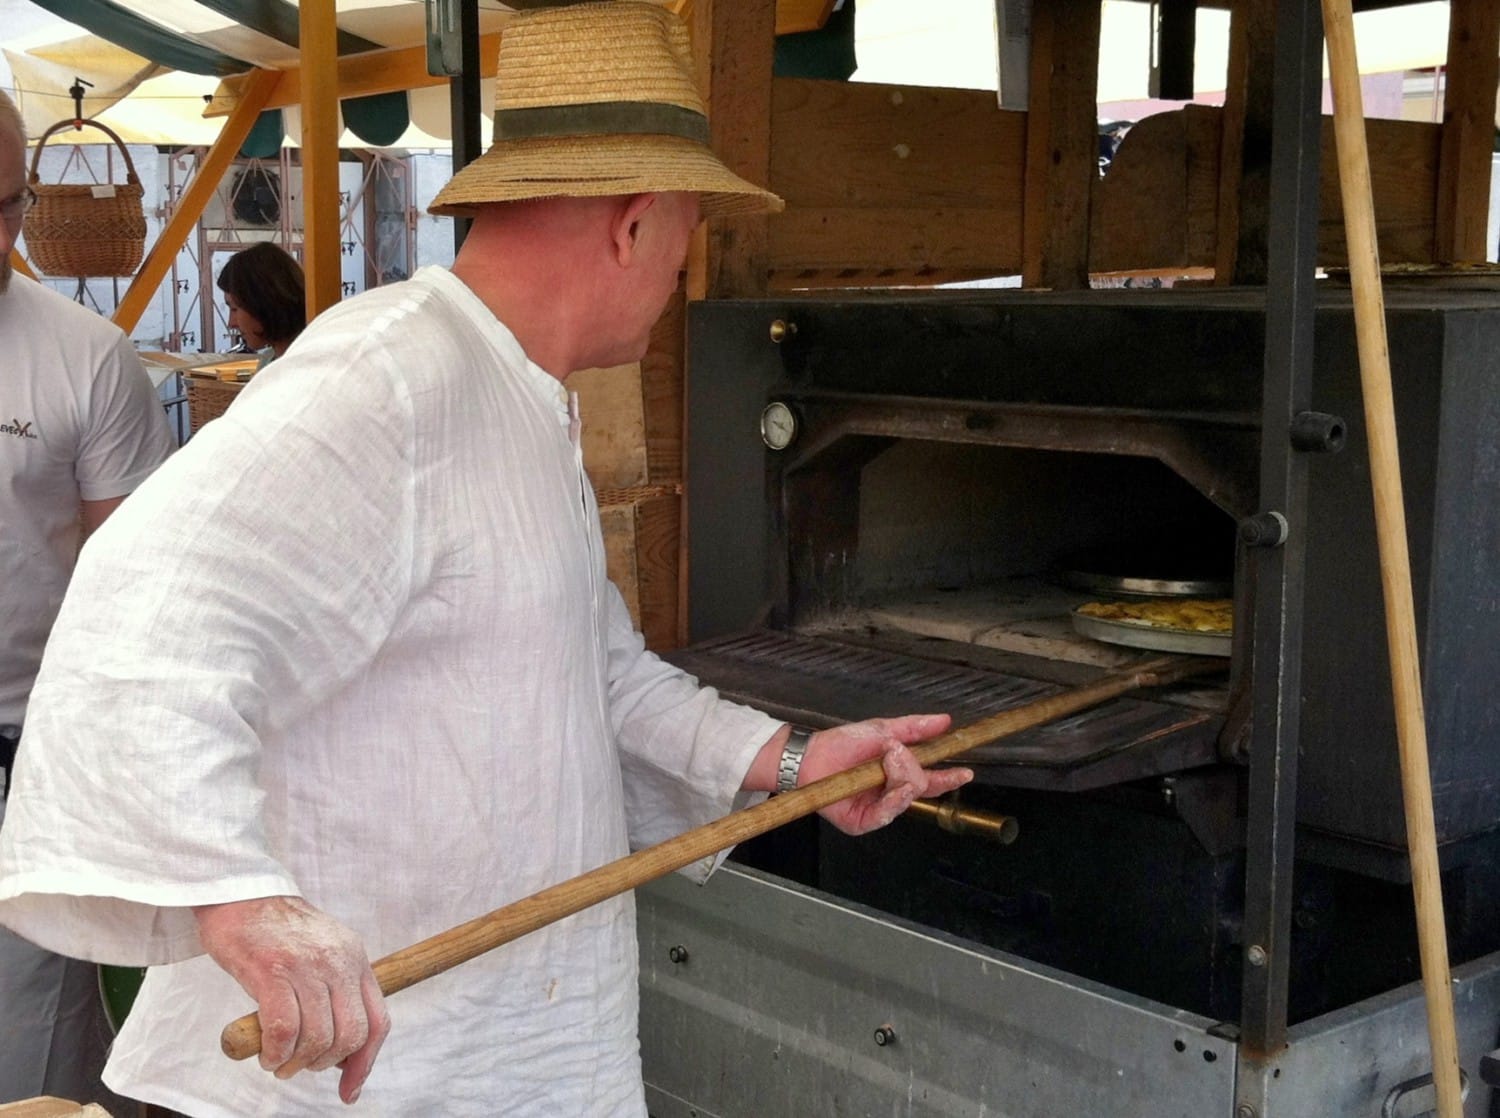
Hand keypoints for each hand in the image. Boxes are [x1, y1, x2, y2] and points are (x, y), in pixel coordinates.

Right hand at [194, 895, 389, 1103]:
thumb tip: (343, 1049)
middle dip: (324, 1063)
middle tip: (299, 1065)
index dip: (366, 1063)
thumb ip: (336, 990)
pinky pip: (284, 1030)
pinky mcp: (272, 971)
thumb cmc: (276, 932)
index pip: (378, 1021)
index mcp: (355, 958)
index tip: (349, 1090)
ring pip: (317, 1037)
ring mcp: (306, 965)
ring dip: (296, 1062)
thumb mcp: (323, 952)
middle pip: (350, 1035)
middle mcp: (338, 961)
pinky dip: (275, 1053)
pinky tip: (266, 1053)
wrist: (241, 893)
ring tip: (278, 1061)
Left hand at [797, 714, 971, 834]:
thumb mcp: (882, 730)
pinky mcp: (861, 823)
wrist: (811, 755)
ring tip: (886, 759)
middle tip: (896, 751)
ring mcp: (877, 811)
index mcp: (897, 776)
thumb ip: (914, 728)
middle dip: (914, 767)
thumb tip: (945, 721)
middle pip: (920, 787)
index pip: (929, 781)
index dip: (948, 777)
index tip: (965, 772)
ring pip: (905, 799)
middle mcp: (890, 796)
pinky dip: (893, 798)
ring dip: (901, 777)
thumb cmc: (843, 743)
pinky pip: (886, 814)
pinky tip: (892, 785)